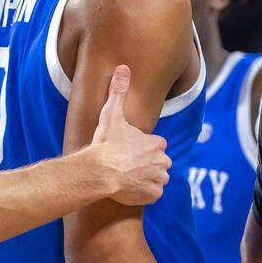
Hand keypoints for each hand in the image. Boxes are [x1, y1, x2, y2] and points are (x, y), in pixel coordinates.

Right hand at [90, 65, 170, 205]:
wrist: (99, 171)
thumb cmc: (105, 143)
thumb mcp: (111, 114)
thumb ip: (119, 91)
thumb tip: (123, 67)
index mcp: (156, 143)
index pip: (156, 146)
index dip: (142, 148)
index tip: (128, 150)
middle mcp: (162, 161)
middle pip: (159, 163)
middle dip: (147, 164)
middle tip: (127, 164)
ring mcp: (159, 179)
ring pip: (156, 179)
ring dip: (146, 179)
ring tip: (127, 177)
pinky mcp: (153, 195)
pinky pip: (152, 194)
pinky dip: (143, 193)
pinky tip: (129, 188)